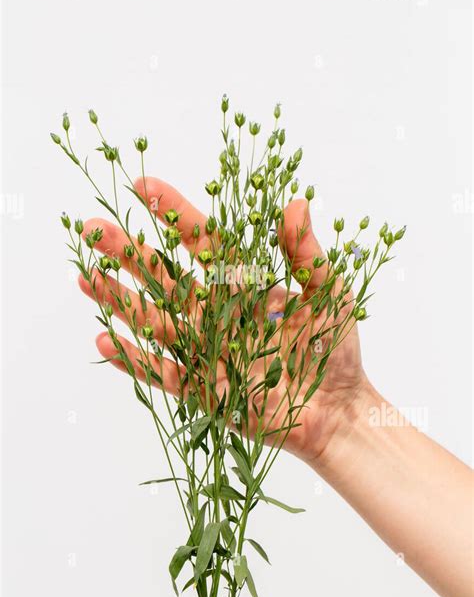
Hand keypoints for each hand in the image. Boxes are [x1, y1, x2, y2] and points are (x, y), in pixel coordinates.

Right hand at [79, 177, 370, 464]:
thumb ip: (306, 253)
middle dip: (128, 252)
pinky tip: (105, 337)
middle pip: (165, 276)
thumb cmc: (335, 350)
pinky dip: (134, 358)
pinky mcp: (203, 388)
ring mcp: (206, 349)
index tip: (142, 185)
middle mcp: (216, 312)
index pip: (202, 241)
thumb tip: (295, 202)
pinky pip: (161, 371)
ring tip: (85, 277)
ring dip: (120, 299)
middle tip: (92, 229)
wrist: (337, 411)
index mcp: (243, 284)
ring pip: (154, 320)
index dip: (174, 213)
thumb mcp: (328, 293)